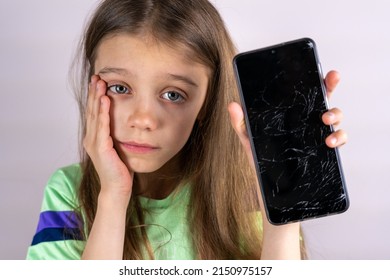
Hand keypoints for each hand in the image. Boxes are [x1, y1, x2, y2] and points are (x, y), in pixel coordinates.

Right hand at [83, 75, 132, 203]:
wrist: (117, 189)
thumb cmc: (119, 170)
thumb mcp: (117, 148)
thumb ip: (116, 135)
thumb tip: (124, 122)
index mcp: (94, 138)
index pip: (94, 113)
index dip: (95, 97)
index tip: (99, 82)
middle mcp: (91, 139)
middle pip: (92, 111)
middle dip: (94, 93)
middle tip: (97, 76)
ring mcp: (94, 144)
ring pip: (95, 116)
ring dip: (97, 98)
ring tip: (100, 83)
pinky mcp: (102, 149)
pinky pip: (102, 127)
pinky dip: (103, 113)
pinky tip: (105, 101)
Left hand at [228, 70, 347, 165]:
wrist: (267, 182)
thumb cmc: (259, 155)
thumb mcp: (248, 137)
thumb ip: (240, 122)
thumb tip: (232, 105)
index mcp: (291, 111)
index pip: (305, 90)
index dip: (317, 77)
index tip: (323, 70)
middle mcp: (306, 119)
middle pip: (324, 97)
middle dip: (331, 85)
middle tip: (330, 82)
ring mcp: (316, 134)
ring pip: (335, 117)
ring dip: (335, 114)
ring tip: (325, 120)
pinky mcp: (322, 150)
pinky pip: (338, 140)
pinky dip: (339, 138)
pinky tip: (330, 141)